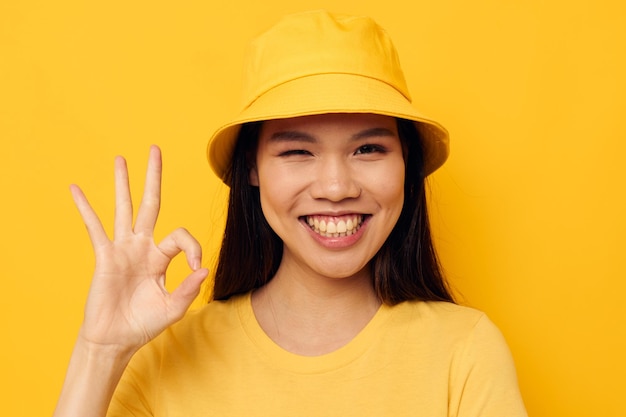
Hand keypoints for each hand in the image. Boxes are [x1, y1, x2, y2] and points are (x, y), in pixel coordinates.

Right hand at [70, 145, 207, 352]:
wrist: (116, 339)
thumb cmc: (145, 323)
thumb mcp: (174, 307)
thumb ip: (189, 288)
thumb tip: (205, 270)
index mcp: (161, 257)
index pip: (180, 236)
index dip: (193, 248)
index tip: (196, 268)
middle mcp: (143, 247)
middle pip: (150, 204)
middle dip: (153, 177)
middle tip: (155, 150)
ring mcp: (123, 249)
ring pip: (124, 209)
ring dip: (122, 183)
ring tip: (121, 158)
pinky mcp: (105, 257)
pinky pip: (95, 228)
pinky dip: (85, 209)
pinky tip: (76, 189)